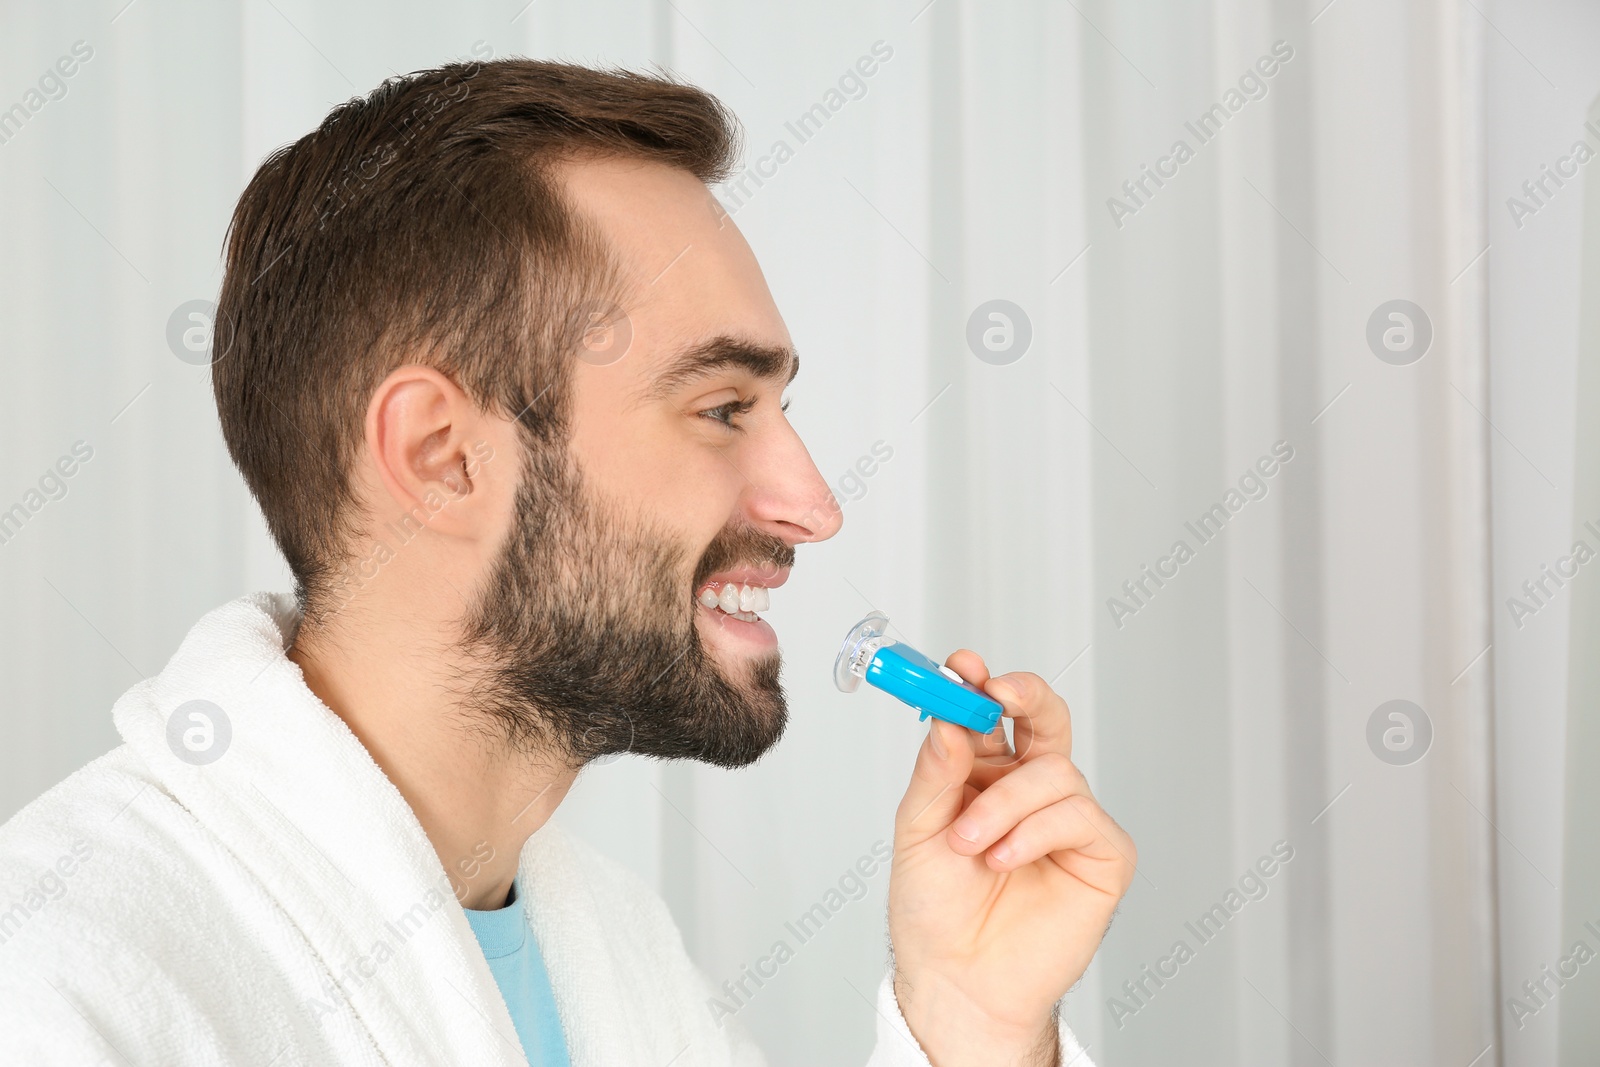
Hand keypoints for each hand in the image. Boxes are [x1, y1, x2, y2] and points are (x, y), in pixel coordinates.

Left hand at [887, 649, 1135, 1066]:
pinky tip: (1004, 860)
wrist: (955, 977)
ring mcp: (1069, 819)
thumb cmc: (935, 909)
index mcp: (986, 773)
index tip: (962, 665)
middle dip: (1025, 693)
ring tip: (970, 845)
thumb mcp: (917, 829)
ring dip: (1003, 804)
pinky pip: (1078, 814)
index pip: (994, 711)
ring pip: (1054, 769)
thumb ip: (937, 771)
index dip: (982, 682)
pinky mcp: (1101, 855)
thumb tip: (950, 717)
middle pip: (1047, 715)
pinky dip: (1033, 832)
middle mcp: (1030, 789)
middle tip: (995, 692)